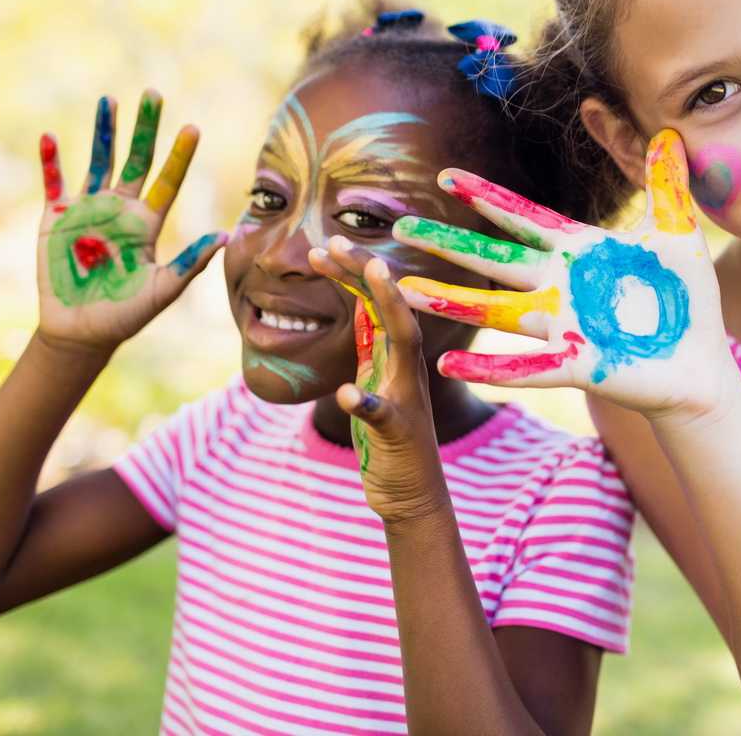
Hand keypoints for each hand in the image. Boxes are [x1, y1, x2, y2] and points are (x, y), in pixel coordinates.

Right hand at [36, 92, 224, 351]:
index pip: (167, 181)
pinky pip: (53, 184)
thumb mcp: (161, 290)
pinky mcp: (55, 219)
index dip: (179, 155)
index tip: (193, 127)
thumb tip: (223, 235)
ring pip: (98, 162)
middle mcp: (120, 209)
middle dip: (144, 128)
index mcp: (147, 223)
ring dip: (104, 132)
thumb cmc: (125, 315)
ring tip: (109, 101)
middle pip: (135, 160)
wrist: (81, 332)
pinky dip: (51, 162)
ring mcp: (87, 210)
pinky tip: (51, 137)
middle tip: (153, 95)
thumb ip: (189, 264)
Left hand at [310, 239, 447, 519]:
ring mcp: (407, 400)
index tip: (327, 246)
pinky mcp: (399, 435)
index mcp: (397, 359)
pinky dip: (364, 401)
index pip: (378, 305)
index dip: (356, 273)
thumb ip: (371, 348)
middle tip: (333, 241)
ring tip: (371, 276)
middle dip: (367, 273)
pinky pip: (382, 414)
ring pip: (402, 345)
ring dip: (388, 308)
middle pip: (392, 309)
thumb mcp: (376, 384)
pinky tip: (344, 392)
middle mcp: (408, 370)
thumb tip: (360, 308)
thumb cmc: (390, 442)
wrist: (413, 498)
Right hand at [393, 131, 737, 423]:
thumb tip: (667, 129)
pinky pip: (528, 365)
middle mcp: (561, 287)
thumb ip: (664, 183)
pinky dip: (490, 368)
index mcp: (580, 252)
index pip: (524, 217)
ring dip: (451, 300)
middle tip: (402, 229)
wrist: (703, 367)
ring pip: (497, 311)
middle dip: (448, 244)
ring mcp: (565, 327)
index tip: (447, 176)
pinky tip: (446, 364)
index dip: (486, 197)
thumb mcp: (676, 232)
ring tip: (405, 291)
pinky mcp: (580, 364)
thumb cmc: (687, 303)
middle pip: (493, 259)